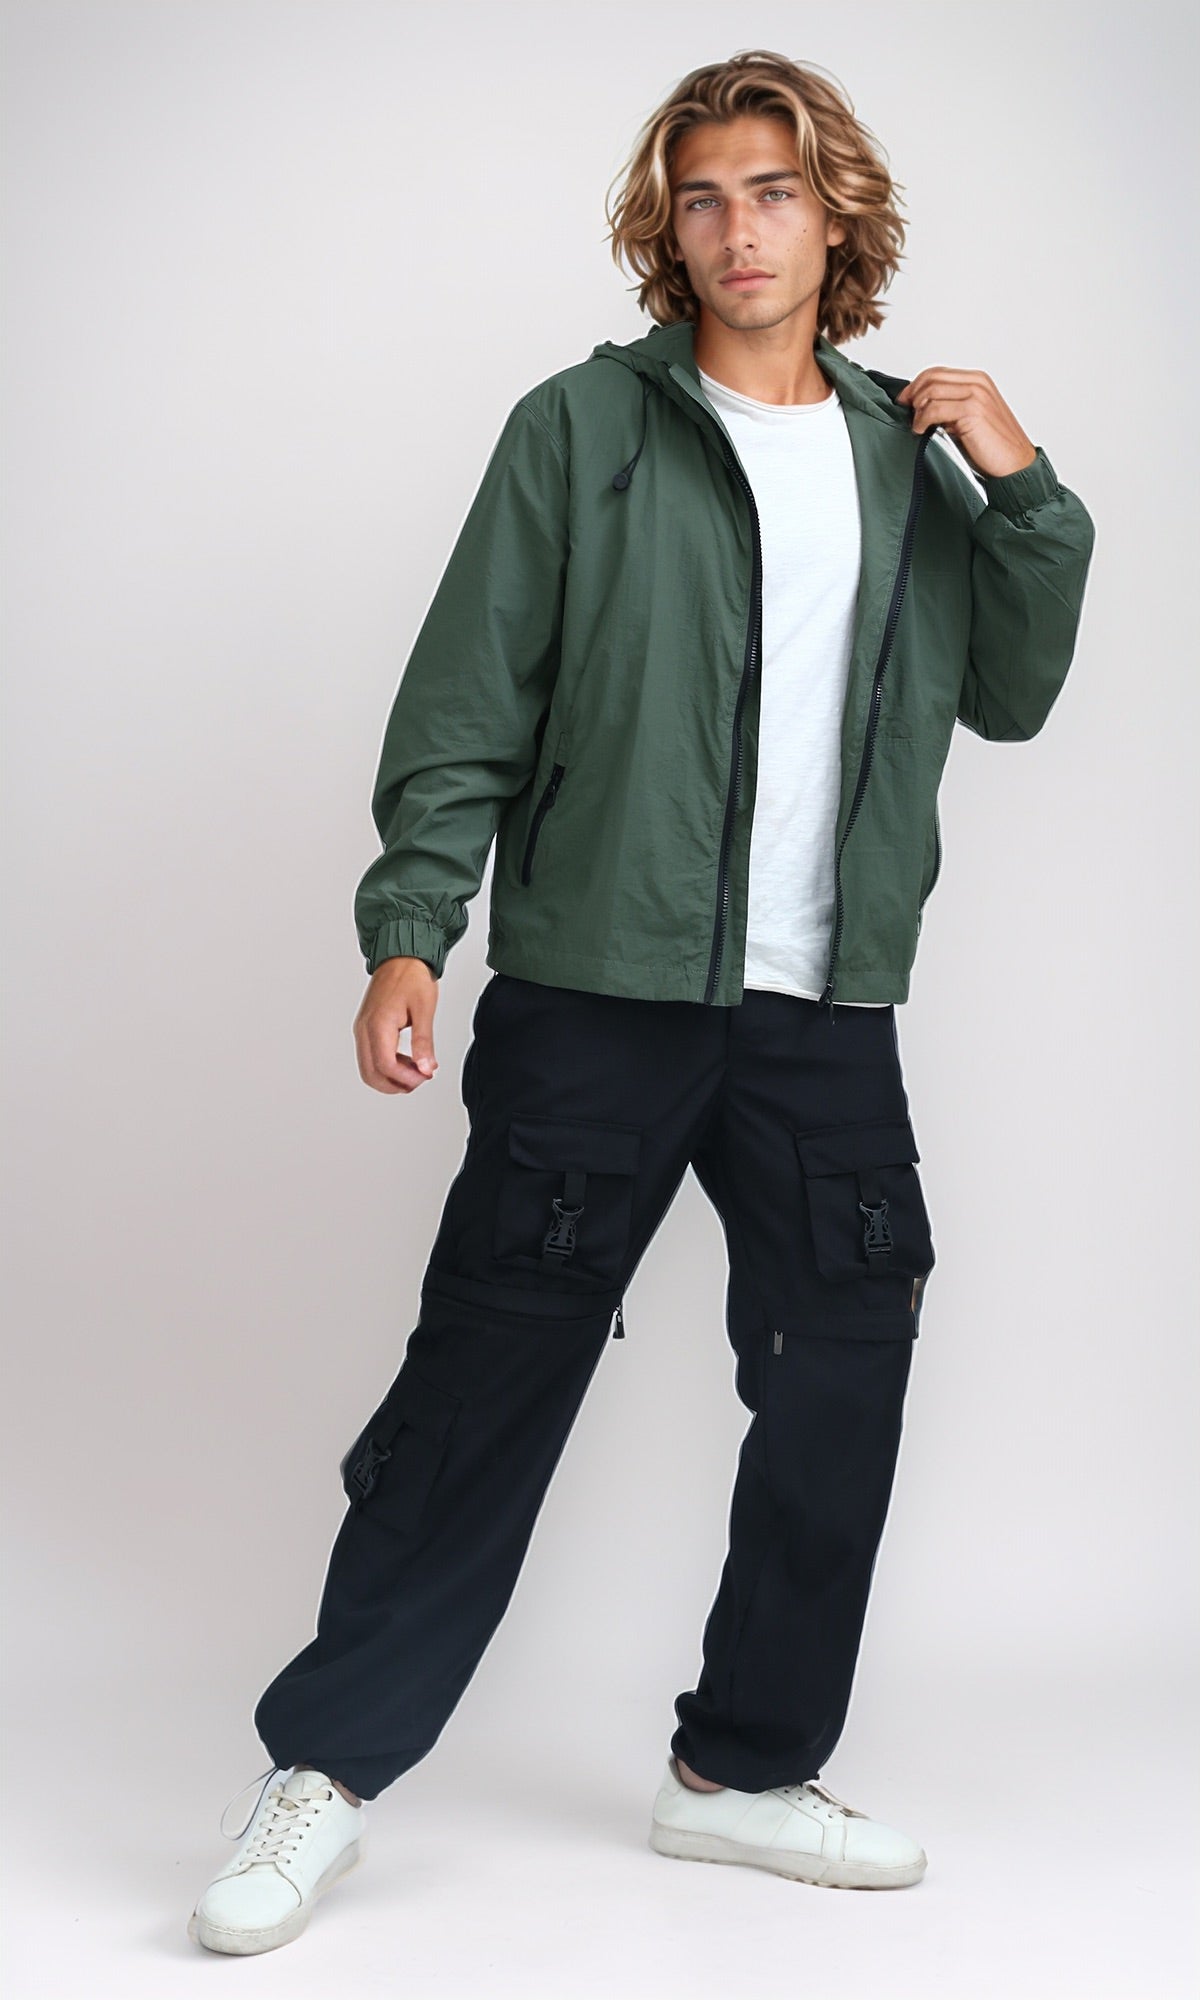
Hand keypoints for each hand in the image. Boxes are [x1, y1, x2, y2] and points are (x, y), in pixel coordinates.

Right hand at [353, 956, 439, 1094]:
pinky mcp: (366, 1027)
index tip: (425, 1076)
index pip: (385, 1065)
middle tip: (419, 1079)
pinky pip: (369, 1056)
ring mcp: (362, 1028)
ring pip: (368, 1068)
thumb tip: (427, 1068)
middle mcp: (365, 1028)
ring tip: (415, 1071)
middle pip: (371, 1073)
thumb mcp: (424, 1009)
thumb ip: (424, 1042)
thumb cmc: (412, 977)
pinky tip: (406, 1061)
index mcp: (378, 1024)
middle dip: (395, 1084)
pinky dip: (386, 1066)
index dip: (406, 1078)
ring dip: (390, 1078)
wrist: (401, 956)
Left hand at [896, 367, 1036, 479]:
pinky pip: (935, 409)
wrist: (1015, 463)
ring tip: (918, 426)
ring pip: (931, 391)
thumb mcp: (968, 418)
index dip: (916, 385)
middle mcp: (977, 383)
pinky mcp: (972, 411)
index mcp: (978, 381)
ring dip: (918, 410)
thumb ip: (950, 407)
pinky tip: (922, 431)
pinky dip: (923, 420)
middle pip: (931, 377)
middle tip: (906, 412)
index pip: (938, 372)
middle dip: (913, 395)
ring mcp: (976, 395)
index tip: (904, 400)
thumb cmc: (993, 446)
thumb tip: (921, 407)